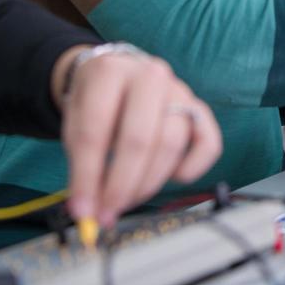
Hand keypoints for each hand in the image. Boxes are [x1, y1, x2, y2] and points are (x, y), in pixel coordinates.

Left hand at [52, 45, 222, 225]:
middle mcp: (149, 75)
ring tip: (129, 200)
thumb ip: (82, 164)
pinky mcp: (199, 108)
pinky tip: (174, 178)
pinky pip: (209, 143)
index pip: (95, 131)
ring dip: (149, 182)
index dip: (87, 176)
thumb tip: (88, 210)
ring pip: (171, 143)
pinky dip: (194, 168)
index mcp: (109, 72)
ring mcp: (179, 90)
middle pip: (139, 138)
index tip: (83, 210)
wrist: (120, 73)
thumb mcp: (75, 123)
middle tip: (109, 213)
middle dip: (122, 185)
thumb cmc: (96, 103)